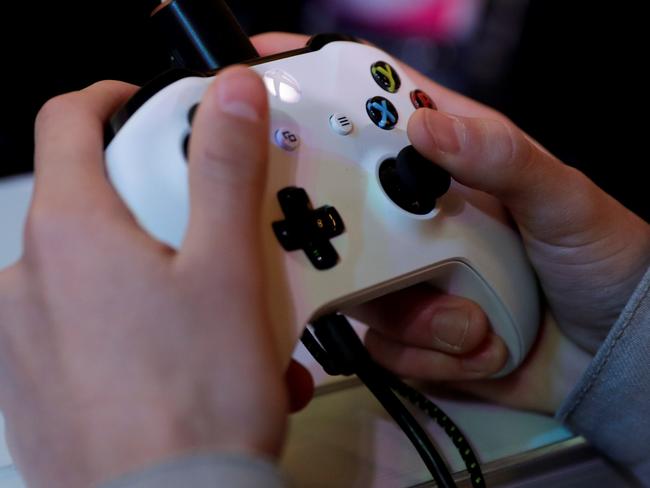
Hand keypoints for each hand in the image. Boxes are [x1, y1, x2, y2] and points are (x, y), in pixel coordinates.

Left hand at [0, 62, 311, 486]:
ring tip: (217, 318)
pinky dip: (136, 327)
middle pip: (92, 201)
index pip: (66, 123)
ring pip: (94, 271)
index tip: (145, 105)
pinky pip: (85, 328)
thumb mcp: (229, 269)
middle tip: (215, 236)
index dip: (109, 98)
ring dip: (154, 275)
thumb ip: (224, 169)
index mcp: (70, 234)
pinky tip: (186, 361)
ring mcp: (22, 339)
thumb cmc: (198, 399)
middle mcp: (27, 281)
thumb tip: (228, 93)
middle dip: (158, 206)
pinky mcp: (35, 385)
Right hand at [253, 33, 649, 411]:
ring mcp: (406, 274)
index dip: (321, 90)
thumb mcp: (563, 199)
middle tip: (394, 259)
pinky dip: (433, 353)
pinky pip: (384, 343)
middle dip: (348, 238)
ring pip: (356, 288)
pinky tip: (480, 344)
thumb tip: (425, 128)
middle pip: (338, 207)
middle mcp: (413, 215)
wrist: (605, 354)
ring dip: (420, 315)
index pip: (373, 111)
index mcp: (447, 161)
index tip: (272, 90)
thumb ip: (502, 158)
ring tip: (477, 320)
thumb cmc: (598, 259)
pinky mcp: (408, 328)